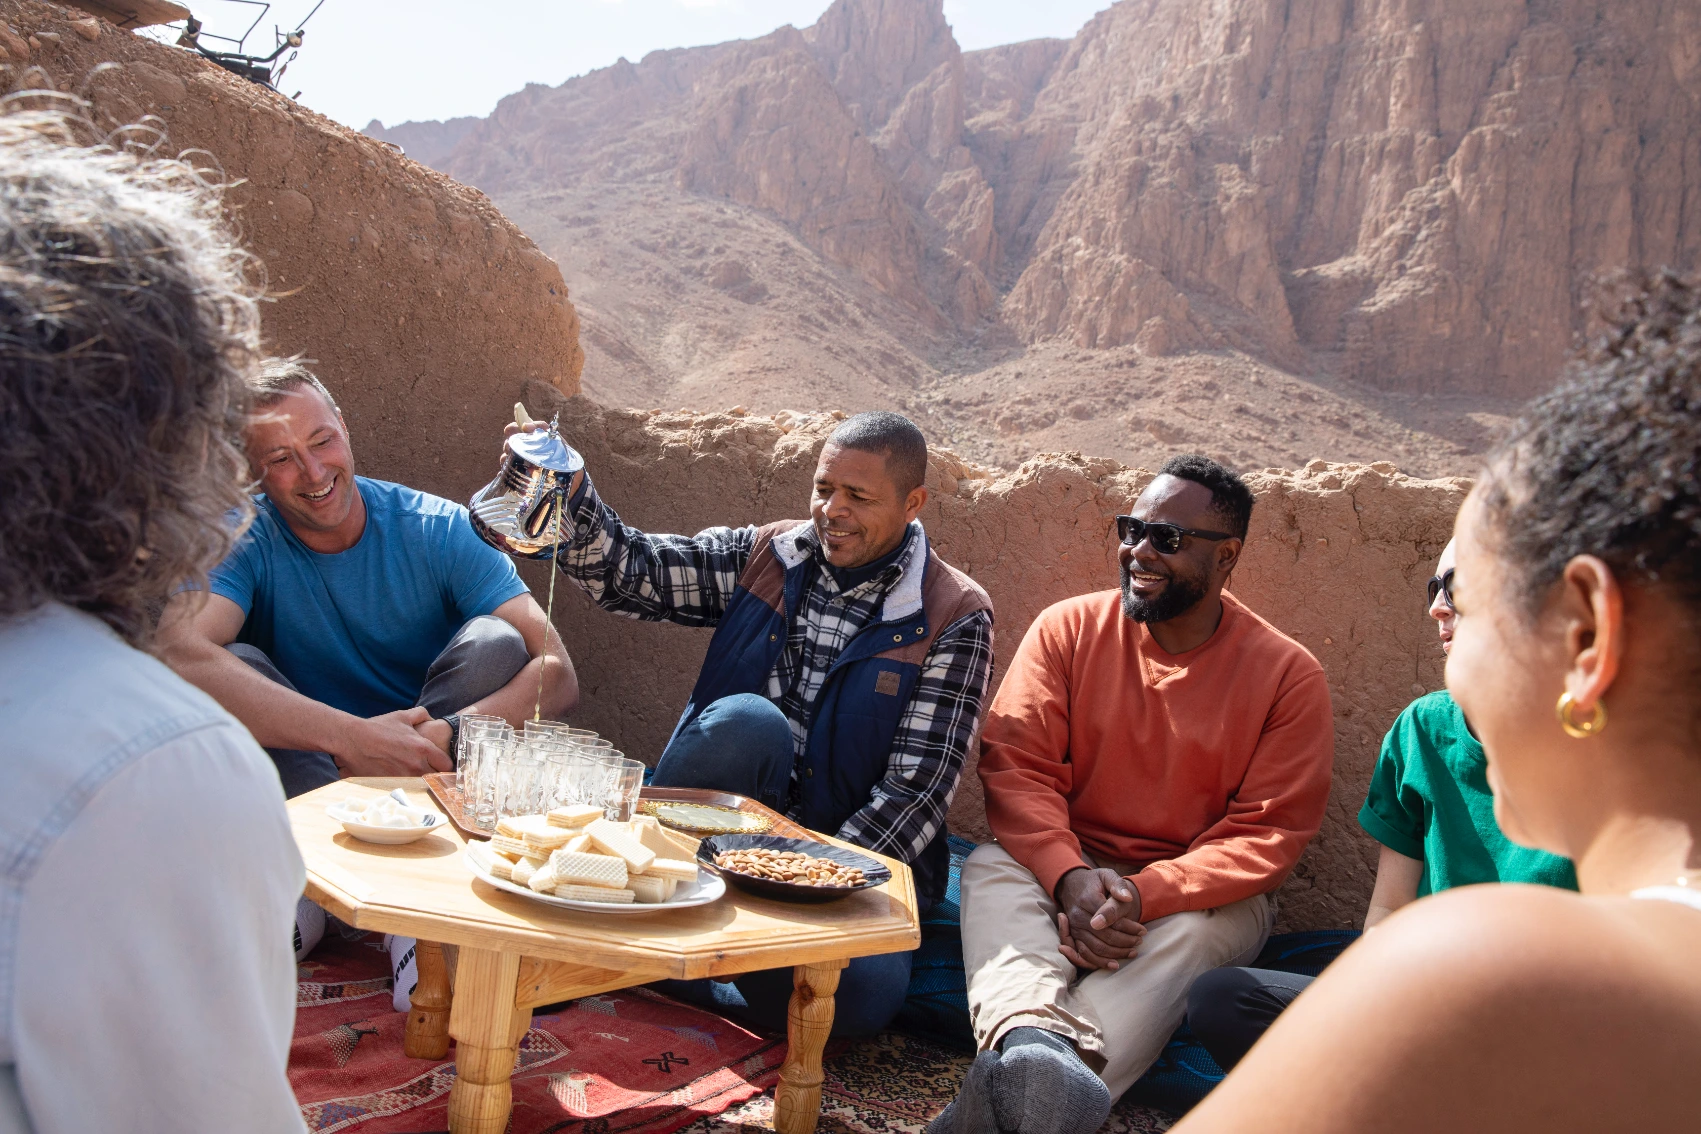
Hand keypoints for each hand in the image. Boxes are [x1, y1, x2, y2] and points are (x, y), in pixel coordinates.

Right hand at [334, 707, 453, 776]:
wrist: (352, 740)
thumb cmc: (378, 727)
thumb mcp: (402, 716)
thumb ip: (421, 714)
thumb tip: (432, 718)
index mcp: (422, 748)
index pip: (446, 765)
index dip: (446, 766)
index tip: (441, 765)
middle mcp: (415, 764)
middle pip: (436, 778)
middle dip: (435, 776)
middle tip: (430, 772)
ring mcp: (403, 777)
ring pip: (421, 786)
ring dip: (421, 782)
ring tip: (415, 777)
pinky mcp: (390, 785)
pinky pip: (405, 789)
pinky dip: (406, 787)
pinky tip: (401, 780)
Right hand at [1055, 867, 1145, 970]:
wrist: (1071, 885)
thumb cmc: (1093, 881)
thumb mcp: (1106, 875)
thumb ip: (1118, 884)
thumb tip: (1127, 898)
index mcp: (1087, 900)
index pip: (1112, 920)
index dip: (1129, 928)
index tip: (1143, 930)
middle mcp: (1078, 916)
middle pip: (1105, 936)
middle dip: (1126, 942)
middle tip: (1139, 941)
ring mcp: (1074, 928)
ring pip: (1096, 948)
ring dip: (1116, 953)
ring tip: (1132, 952)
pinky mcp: (1073, 936)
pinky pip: (1085, 955)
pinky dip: (1100, 962)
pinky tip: (1115, 964)